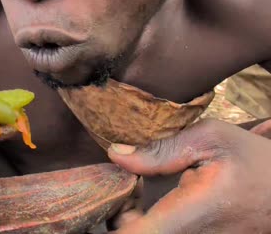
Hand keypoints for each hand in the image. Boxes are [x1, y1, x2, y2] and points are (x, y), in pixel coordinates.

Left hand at [108, 119, 270, 233]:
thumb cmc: (253, 161)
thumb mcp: (211, 139)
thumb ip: (160, 150)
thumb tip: (116, 154)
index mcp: (190, 214)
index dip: (113, 220)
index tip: (108, 197)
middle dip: (117, 214)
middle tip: (120, 185)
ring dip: (130, 219)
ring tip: (133, 190)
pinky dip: (147, 222)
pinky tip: (148, 201)